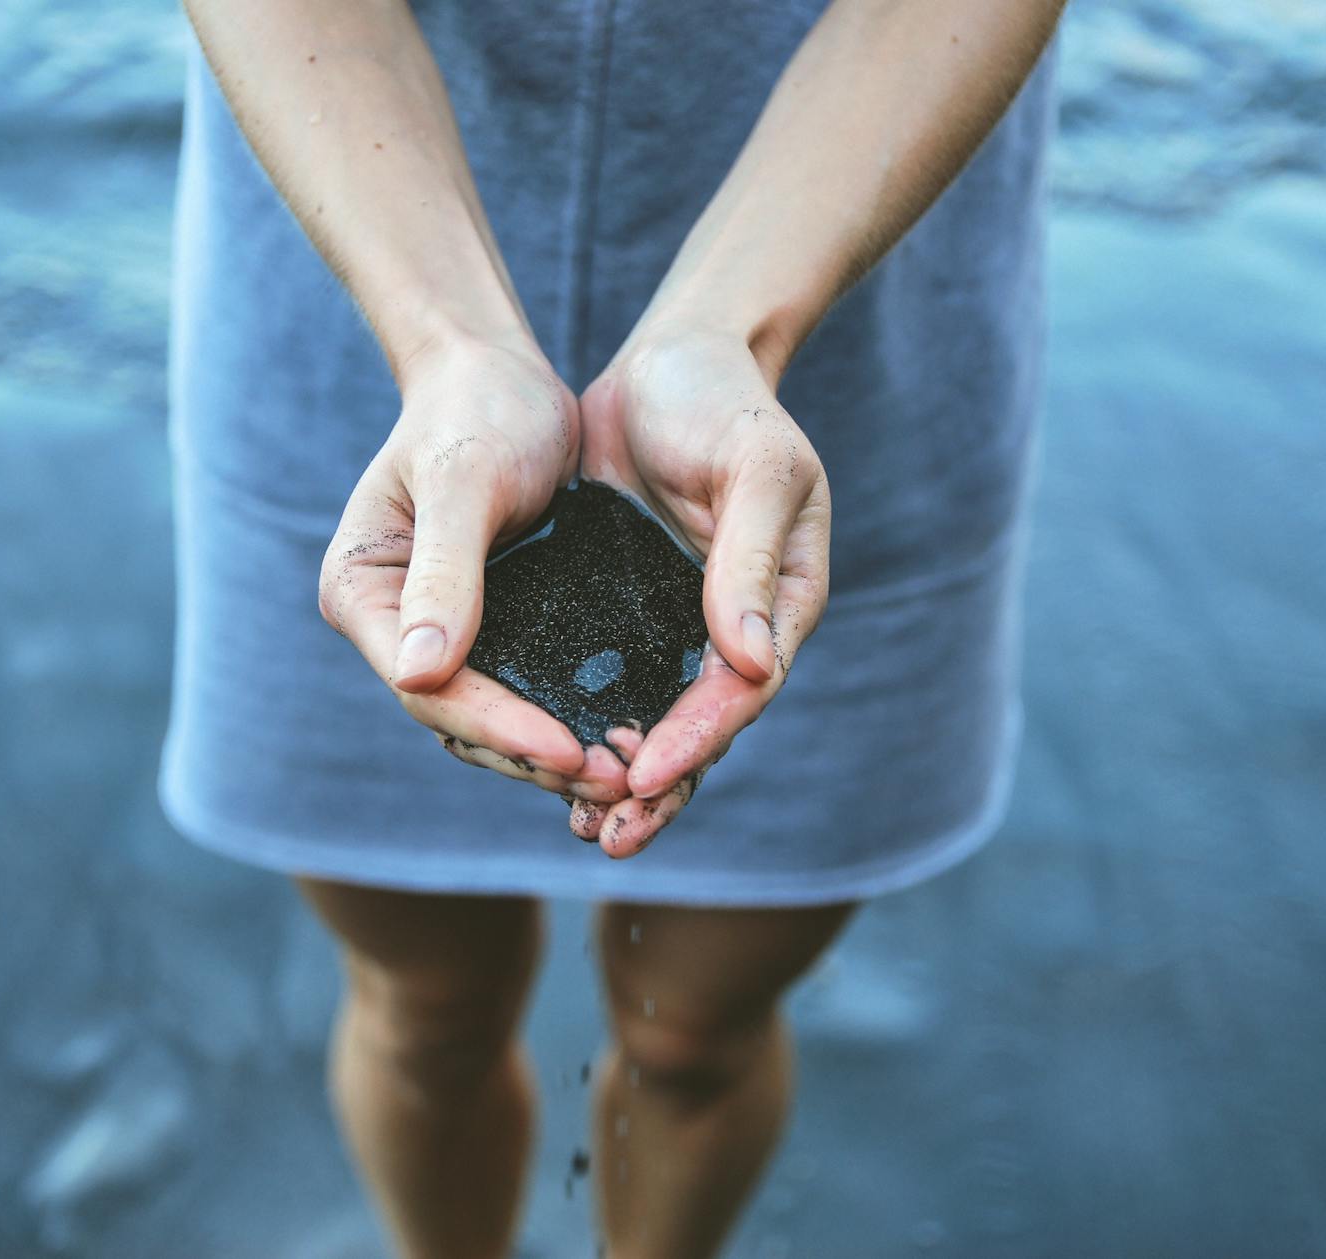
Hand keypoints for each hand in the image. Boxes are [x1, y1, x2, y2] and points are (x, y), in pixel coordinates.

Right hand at [319, 336, 631, 803]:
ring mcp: (443, 632)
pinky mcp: (494, 626)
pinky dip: (570, 715)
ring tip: (627, 773)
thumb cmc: (475, 408)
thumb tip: (417, 672)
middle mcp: (394, 626)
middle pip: (458, 719)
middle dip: (534, 754)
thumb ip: (444, 572)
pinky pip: (528, 689)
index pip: (428, 688)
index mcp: (363, 594)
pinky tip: (627, 735)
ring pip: (494, 717)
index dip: (498, 726)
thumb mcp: (463, 482)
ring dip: (556, 750)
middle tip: (616, 778)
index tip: (568, 749)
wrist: (501, 371)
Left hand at [570, 327, 831, 855]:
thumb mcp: (755, 465)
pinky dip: (583, 729)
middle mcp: (729, 629)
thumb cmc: (726, 402)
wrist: (672, 359)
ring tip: (584, 833)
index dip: (700, 737)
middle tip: (610, 836)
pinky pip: (604, 685)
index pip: (742, 689)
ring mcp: (673, 625)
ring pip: (652, 722)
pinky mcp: (619, 613)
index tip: (650, 774)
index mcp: (780, 604)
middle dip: (660, 788)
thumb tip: (752, 664)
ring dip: (622, 781)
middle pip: (701, 729)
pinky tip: (545, 768)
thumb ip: (748, 559)